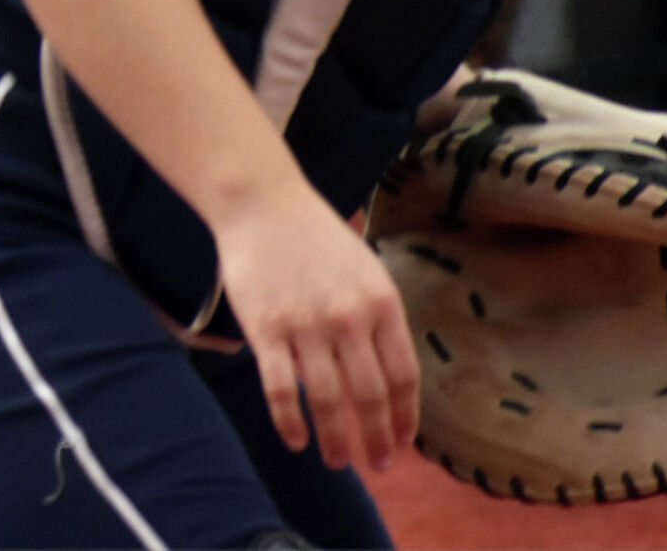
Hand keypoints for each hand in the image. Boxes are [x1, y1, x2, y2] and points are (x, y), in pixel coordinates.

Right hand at [215, 183, 419, 472]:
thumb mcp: (365, 270)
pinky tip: (295, 441)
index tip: (402, 443)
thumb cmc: (316, 237)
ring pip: (327, 400)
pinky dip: (289, 423)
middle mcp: (349, 317)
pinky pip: (280, 389)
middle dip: (376, 440)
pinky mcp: (266, 328)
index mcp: (381, 302)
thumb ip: (380, 319)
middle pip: (370, 396)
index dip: (405, 417)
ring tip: (338, 462)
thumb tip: (391, 379)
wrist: (262, 202)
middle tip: (377, 465)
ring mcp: (306, 324)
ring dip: (336, 440)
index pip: (403, 376)